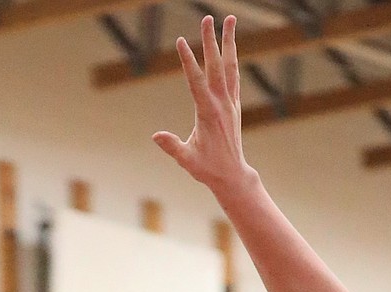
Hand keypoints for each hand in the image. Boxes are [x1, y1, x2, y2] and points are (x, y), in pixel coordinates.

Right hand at [153, 14, 246, 199]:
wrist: (232, 175)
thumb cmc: (207, 169)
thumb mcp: (187, 160)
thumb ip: (172, 147)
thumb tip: (156, 136)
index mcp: (208, 113)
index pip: (196, 81)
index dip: (187, 60)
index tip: (180, 41)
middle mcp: (221, 103)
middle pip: (216, 65)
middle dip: (210, 41)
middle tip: (206, 18)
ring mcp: (230, 102)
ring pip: (230, 65)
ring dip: (228, 41)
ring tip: (229, 19)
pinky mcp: (234, 104)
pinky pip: (234, 75)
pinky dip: (232, 58)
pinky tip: (230, 45)